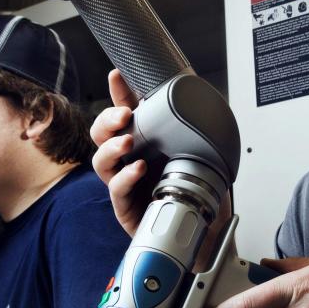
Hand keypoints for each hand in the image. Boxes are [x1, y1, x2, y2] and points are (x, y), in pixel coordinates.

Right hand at [90, 69, 232, 269]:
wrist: (208, 231)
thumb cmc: (202, 192)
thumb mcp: (206, 152)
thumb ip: (198, 126)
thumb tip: (201, 97)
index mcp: (147, 141)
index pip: (126, 112)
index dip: (119, 92)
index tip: (117, 76)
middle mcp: (131, 160)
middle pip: (102, 133)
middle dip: (107, 119)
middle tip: (123, 115)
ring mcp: (126, 183)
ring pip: (100, 160)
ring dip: (110, 148)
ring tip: (126, 142)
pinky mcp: (126, 208)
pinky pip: (116, 190)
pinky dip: (124, 178)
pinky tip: (136, 169)